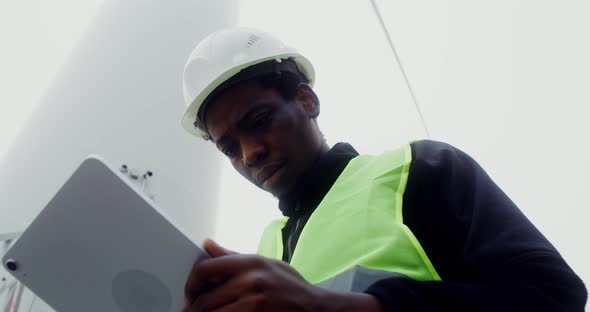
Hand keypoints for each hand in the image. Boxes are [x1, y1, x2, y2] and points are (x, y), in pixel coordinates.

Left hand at [183, 239, 383, 311]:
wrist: (317, 310)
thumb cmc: (291, 287)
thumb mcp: (266, 264)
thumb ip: (232, 257)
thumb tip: (207, 245)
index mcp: (250, 262)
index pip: (205, 269)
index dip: (191, 284)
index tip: (190, 293)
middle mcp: (251, 281)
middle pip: (205, 300)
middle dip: (195, 308)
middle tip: (193, 311)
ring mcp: (254, 303)